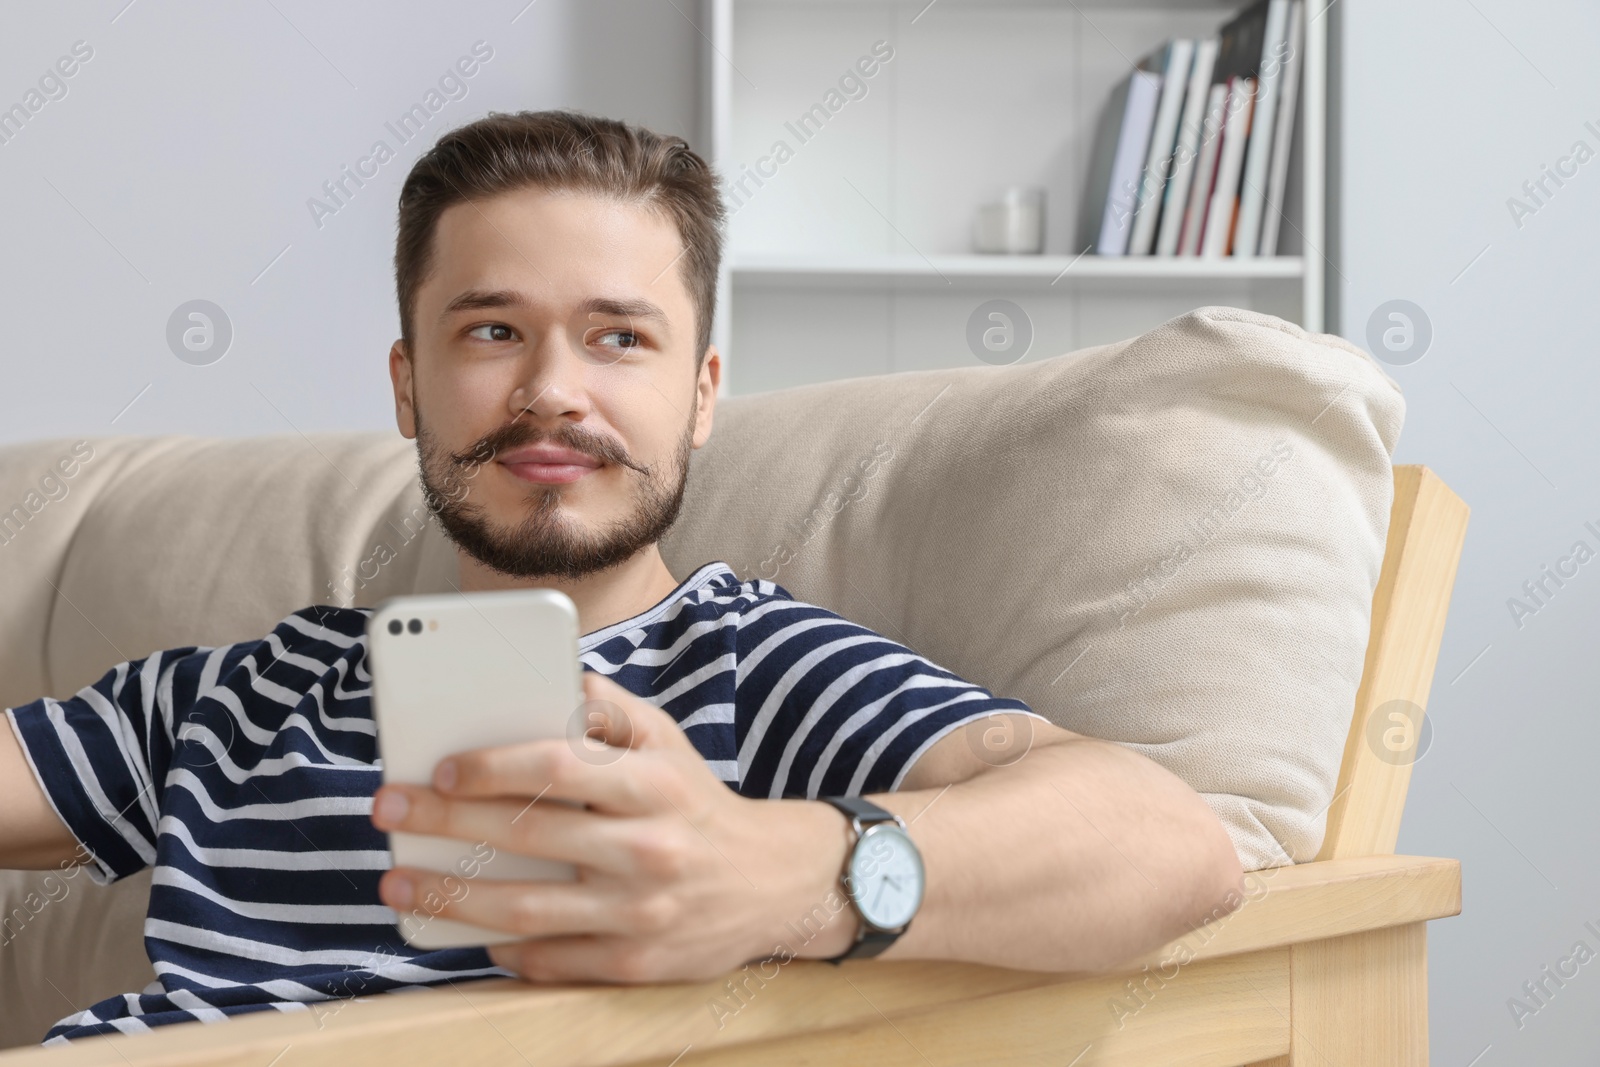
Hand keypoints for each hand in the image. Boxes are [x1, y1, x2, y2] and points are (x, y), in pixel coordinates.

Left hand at [370, 672, 855, 981]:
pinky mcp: (635, 963)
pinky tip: (464, 928)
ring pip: (528, 909)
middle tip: (388, 810)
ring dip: (451, 896)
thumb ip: (610, 710)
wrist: (776, 883)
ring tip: (398, 883)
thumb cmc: (698, 803)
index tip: (441, 766)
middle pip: (529, 836)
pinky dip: (502, 946)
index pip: (561, 768)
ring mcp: (641, 913)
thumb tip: (552, 677)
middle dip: (445, 822)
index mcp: (654, 785)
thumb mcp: (668, 741)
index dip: (494, 766)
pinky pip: (552, 959)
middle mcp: (648, 849)